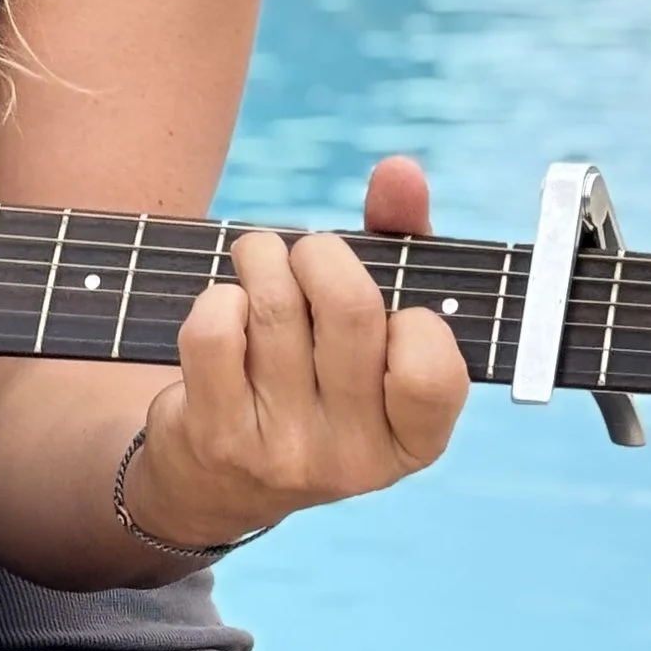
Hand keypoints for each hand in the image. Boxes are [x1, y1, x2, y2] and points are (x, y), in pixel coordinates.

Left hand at [121, 155, 467, 552]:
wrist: (218, 479)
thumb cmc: (314, 377)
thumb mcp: (373, 328)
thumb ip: (399, 243)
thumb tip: (400, 171)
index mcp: (415, 439)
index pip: (433, 363)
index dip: (409, 316)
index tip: (386, 311)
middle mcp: (356, 459)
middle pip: (350, 309)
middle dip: (319, 253)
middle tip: (305, 256)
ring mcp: (286, 453)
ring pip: (275, 306)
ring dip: (261, 259)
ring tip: (260, 266)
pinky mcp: (219, 437)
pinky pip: (217, 329)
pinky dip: (218, 296)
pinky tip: (228, 310)